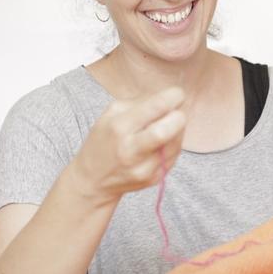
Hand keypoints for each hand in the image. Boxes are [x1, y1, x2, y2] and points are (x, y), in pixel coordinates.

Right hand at [71, 86, 185, 205]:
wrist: (93, 179)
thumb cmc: (104, 140)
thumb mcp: (111, 113)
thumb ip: (140, 102)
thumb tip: (170, 97)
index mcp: (119, 127)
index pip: (157, 107)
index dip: (173, 97)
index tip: (177, 94)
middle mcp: (131, 149)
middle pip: (169, 129)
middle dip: (179, 116)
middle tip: (175, 112)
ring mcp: (144, 168)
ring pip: (177, 142)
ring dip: (177, 130)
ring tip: (166, 127)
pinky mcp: (154, 179)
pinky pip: (174, 156)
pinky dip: (173, 145)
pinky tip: (161, 142)